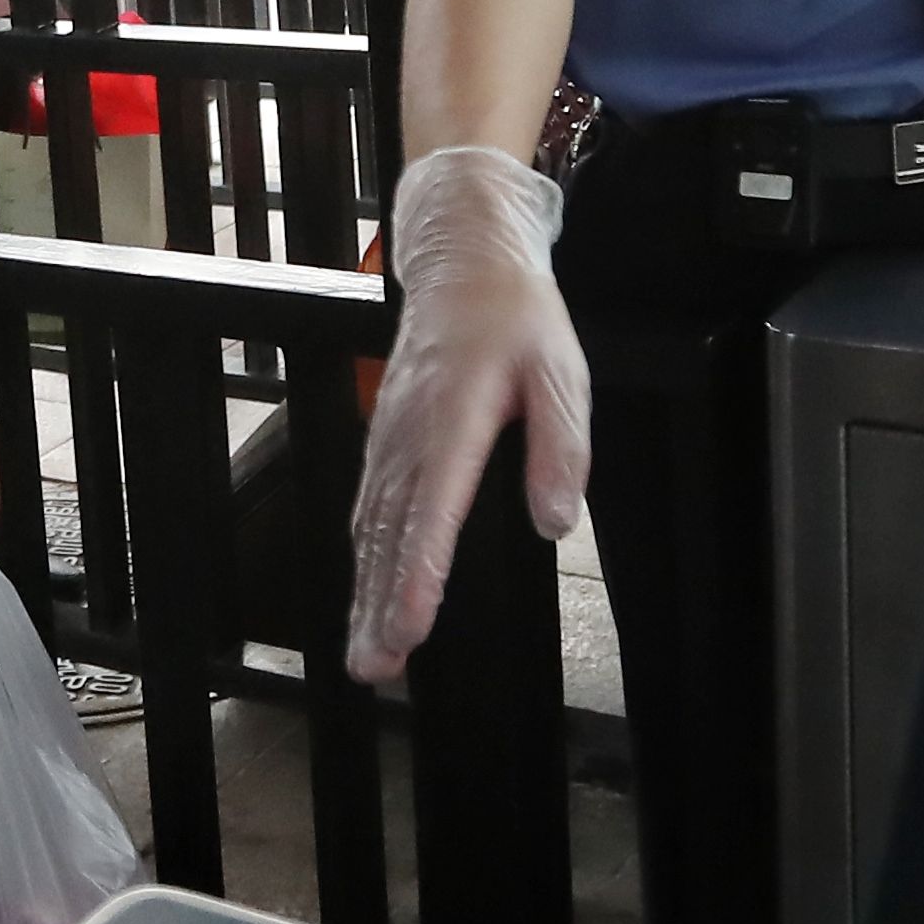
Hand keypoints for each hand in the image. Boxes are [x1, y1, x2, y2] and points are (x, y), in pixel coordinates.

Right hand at [346, 147, 588, 685]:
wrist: (462, 258)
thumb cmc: (515, 315)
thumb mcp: (561, 370)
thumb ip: (561, 447)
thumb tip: (554, 519)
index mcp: (455, 417)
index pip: (435, 507)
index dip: (420, 570)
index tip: (410, 622)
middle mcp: (410, 433)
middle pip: (392, 532)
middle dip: (380, 603)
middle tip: (376, 665)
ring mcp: (389, 436)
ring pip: (373, 526)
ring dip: (365, 592)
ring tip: (366, 654)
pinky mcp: (385, 438)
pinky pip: (369, 505)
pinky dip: (363, 556)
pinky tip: (362, 589)